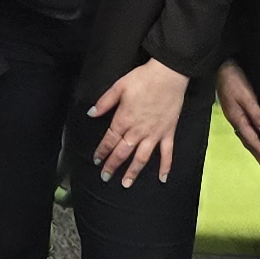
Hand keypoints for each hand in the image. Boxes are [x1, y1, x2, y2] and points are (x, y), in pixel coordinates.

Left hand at [88, 58, 190, 183]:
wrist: (168, 75)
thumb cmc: (142, 79)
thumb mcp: (118, 86)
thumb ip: (104, 102)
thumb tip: (91, 114)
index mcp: (124, 119)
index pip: (110, 140)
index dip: (102, 151)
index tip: (97, 161)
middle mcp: (138, 131)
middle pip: (123, 152)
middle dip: (113, 165)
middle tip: (106, 177)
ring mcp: (154, 134)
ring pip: (142, 157)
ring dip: (134, 171)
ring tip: (126, 184)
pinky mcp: (168, 133)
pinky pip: (167, 153)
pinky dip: (165, 167)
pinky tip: (162, 179)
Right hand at [216, 63, 259, 170]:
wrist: (220, 65)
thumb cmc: (233, 79)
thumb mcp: (246, 96)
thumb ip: (256, 114)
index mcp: (237, 118)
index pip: (252, 139)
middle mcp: (235, 120)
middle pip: (248, 142)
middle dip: (258, 156)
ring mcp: (234, 115)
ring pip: (246, 137)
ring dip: (255, 149)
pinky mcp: (235, 110)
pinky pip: (245, 130)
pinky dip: (251, 139)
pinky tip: (255, 139)